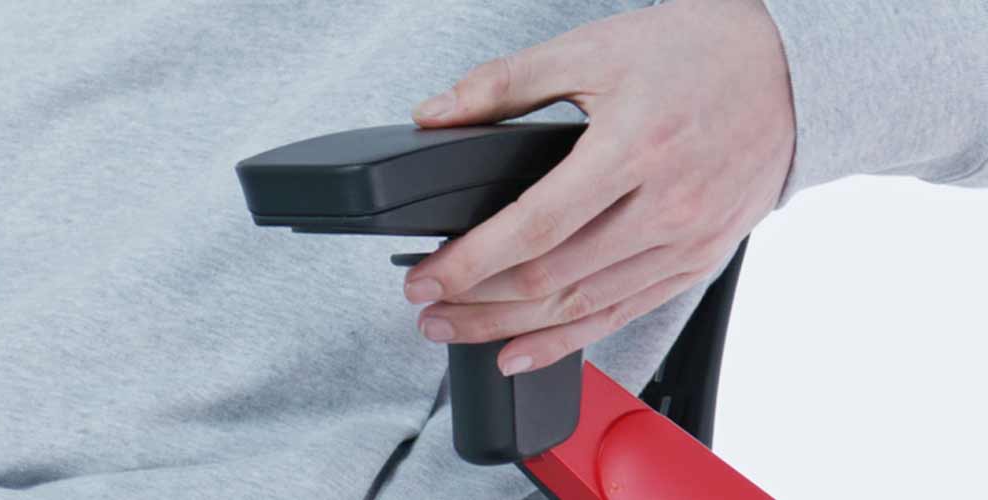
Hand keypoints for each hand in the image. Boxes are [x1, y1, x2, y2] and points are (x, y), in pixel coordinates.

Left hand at [403, 0, 794, 375]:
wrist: (789, 72)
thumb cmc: (699, 53)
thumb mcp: (595, 49)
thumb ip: (506, 83)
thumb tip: (435, 113)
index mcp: (633, 148)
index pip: (533, 226)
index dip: (470, 262)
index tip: (425, 278)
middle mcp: (666, 207)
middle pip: (552, 279)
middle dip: (476, 301)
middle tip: (427, 306)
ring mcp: (687, 242)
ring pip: (584, 308)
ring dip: (513, 328)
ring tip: (459, 331)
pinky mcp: (699, 261)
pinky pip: (625, 314)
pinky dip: (571, 340)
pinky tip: (525, 351)